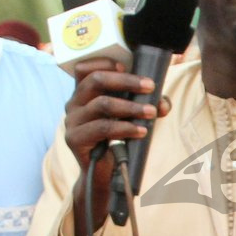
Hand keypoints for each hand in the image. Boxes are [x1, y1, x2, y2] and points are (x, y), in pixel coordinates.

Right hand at [61, 56, 166, 235]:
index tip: (128, 68)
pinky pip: (102, 128)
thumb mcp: (132, 117)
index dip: (105, 63)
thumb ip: (146, 105)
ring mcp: (71, 121)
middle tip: (150, 87)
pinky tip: (141, 131)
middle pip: (95, 80)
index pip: (85, 67)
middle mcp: (73, 103)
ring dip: (131, 107)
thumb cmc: (117, 139)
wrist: (104, 173)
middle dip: (126, 81)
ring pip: (101, 104)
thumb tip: (163, 102)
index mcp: (83, 92)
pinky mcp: (74, 139)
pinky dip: (125, 128)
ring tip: (151, 112)